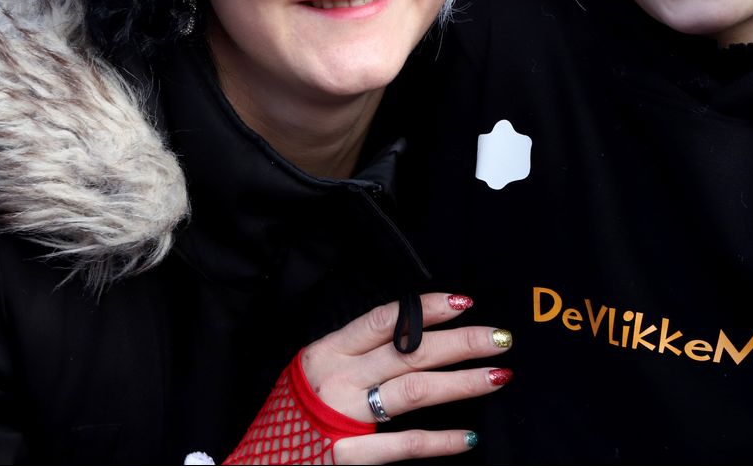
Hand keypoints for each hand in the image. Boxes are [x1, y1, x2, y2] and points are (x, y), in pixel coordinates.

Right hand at [225, 294, 512, 464]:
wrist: (252, 464)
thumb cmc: (289, 415)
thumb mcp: (313, 370)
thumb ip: (356, 352)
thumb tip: (413, 331)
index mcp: (327, 351)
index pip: (383, 320)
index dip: (425, 309)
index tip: (464, 301)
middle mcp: (338, 379)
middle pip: (410, 352)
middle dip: (461, 343)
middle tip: (499, 338)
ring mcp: (343, 418)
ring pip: (414, 391)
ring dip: (461, 382)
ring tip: (497, 375)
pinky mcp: (349, 457)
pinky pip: (405, 444)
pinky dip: (440, 440)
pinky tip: (469, 435)